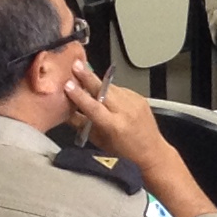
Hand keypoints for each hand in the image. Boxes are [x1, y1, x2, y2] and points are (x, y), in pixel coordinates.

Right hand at [67, 65, 216, 216]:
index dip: (79, 95)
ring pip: (110, 87)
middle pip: (103, 90)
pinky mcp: (139, 98)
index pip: (93, 106)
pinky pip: (120, 89)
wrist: (152, 151)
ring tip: (83, 73)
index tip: (68, 85)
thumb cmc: (124, 151)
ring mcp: (134, 103)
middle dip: (88, 76)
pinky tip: (104, 93)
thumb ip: (81, 124)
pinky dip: (110, 90)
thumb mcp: (99, 141)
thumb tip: (64, 111)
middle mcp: (126, 112)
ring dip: (97, 82)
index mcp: (114, 125)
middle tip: (76, 65)